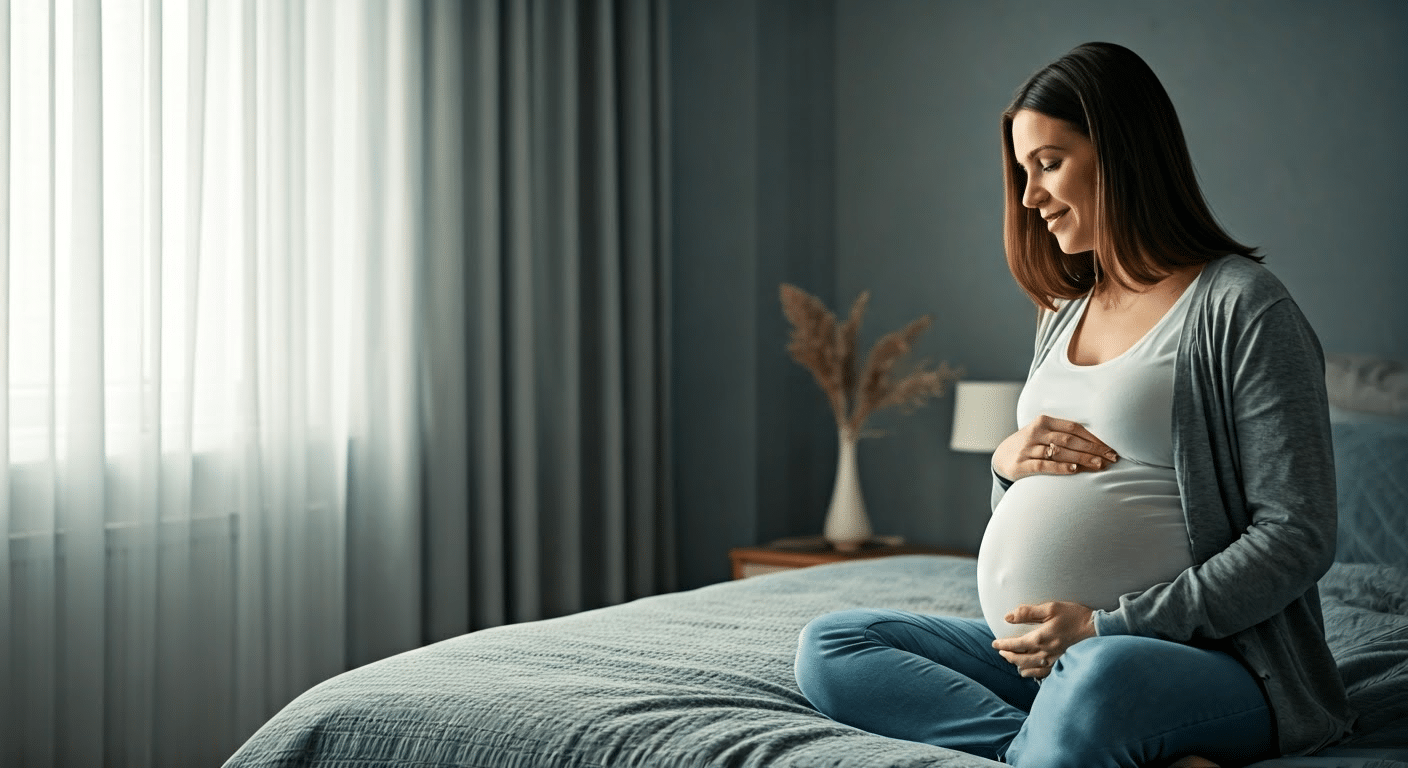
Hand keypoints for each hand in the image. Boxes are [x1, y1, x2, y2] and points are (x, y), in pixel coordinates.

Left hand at [991, 601, 1096, 678]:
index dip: (1002, 645)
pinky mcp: (1063, 666)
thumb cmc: (1075, 616)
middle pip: (1020, 659)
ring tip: (1014, 662)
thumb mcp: (1051, 608)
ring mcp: (1054, 662)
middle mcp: (1045, 654)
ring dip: (1019, 665)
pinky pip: (1043, 676)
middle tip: (1001, 652)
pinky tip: (1031, 672)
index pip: (1015, 645)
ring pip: (1030, 669)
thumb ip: (1027, 612)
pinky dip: (1033, 674)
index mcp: (1040, 639)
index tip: (994, 644)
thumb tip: (1007, 617)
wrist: (1099, 630)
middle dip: (1008, 655)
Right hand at [992, 414, 1117, 481]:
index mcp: (1043, 421)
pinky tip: (1074, 470)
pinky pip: (1044, 465)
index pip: (1073, 427)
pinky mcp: (1021, 465)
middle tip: (1111, 457)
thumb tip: (1098, 445)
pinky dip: (1060, 467)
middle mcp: (1035, 433)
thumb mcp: (1043, 433)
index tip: (1110, 447)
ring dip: (1082, 459)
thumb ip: (1064, 434)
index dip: (1093, 437)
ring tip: (1099, 465)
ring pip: (1059, 452)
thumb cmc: (1030, 445)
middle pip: (1069, 440)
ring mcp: (1027, 449)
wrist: (1001, 457)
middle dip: (1093, 449)